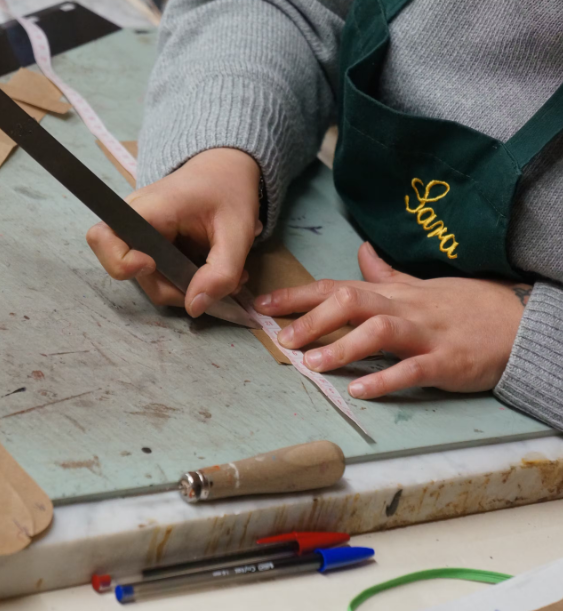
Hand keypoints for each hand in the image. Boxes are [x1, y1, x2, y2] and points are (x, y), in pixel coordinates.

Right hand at [86, 148, 261, 316]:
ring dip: (187, 287)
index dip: (122, 263)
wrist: (227, 171)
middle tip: (218, 283)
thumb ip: (221, 271)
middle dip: (176, 288)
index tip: (154, 265)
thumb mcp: (237, 232)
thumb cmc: (230, 190)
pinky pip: (161, 275)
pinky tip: (213, 272)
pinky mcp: (153, 247)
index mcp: (148, 209)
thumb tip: (194, 308)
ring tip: (226, 276)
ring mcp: (142, 236)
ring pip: (151, 281)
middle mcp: (135, 223)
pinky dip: (186, 281)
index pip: (104, 238)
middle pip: (134, 273)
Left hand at [254, 242, 531, 398]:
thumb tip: (361, 251)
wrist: (515, 321)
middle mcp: (403, 308)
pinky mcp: (446, 362)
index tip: (264, 305)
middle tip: (282, 340)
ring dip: (344, 347)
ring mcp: (425, 334)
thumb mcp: (420, 285)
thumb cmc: (463, 305)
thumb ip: (386, 273)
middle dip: (313, 320)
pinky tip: (360, 390)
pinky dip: (386, 379)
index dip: (299, 295)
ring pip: (380, 332)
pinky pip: (413, 369)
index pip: (337, 286)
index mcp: (392, 293)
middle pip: (352, 303)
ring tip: (313, 364)